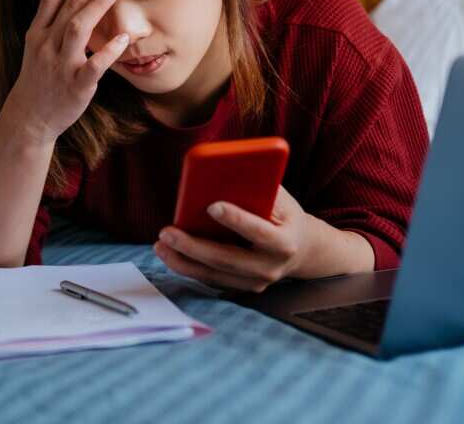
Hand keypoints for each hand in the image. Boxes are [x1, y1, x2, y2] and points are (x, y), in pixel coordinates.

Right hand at [2, 0, 128, 142]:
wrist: (29, 118)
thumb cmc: (39, 80)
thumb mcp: (37, 47)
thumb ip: (52, 23)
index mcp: (37, 33)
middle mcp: (47, 45)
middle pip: (69, 6)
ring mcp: (61, 65)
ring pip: (77, 28)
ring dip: (98, 5)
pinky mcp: (76, 85)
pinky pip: (93, 66)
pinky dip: (108, 51)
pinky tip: (123, 39)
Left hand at [153, 186, 320, 292]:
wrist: (301, 250)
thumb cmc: (284, 216)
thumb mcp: (280, 199)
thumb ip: (258, 189)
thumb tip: (224, 175)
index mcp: (284, 242)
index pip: (259, 232)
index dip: (237, 220)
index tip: (212, 206)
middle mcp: (270, 267)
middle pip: (227, 259)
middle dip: (193, 246)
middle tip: (167, 231)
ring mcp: (256, 282)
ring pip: (213, 274)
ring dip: (182, 261)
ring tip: (161, 244)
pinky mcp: (242, 288)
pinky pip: (211, 279)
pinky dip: (188, 267)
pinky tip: (170, 253)